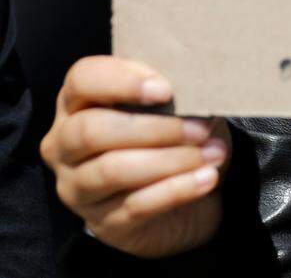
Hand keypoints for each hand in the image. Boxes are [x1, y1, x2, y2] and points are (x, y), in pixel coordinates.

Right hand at [40, 56, 228, 257]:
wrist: (189, 199)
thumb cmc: (174, 140)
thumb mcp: (175, 110)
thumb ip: (174, 94)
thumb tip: (196, 89)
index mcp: (78, 104)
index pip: (82, 80)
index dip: (120, 81)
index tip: (166, 89)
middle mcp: (64, 145)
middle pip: (91, 130)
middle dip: (154, 128)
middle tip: (200, 129)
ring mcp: (77, 187)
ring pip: (113, 170)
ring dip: (171, 160)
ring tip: (213, 153)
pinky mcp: (102, 223)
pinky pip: (136, 205)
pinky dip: (178, 189)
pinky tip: (207, 178)